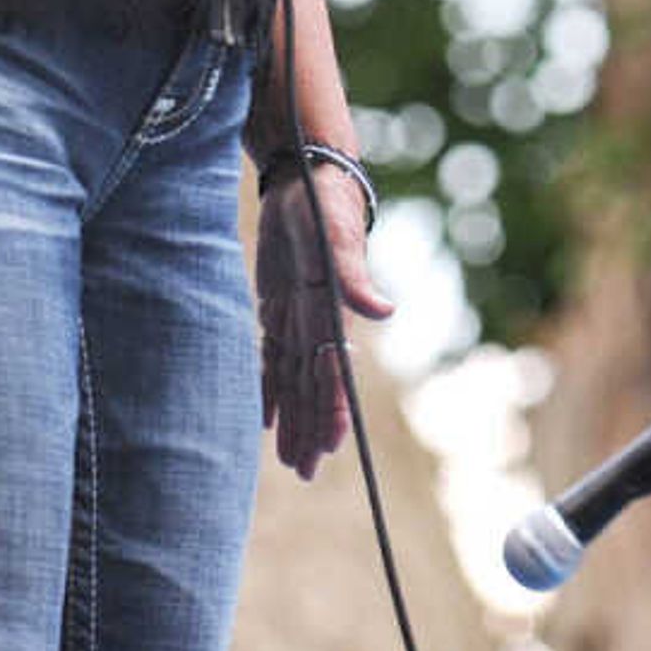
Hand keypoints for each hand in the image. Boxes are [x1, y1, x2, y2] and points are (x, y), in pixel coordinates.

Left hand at [255, 161, 394, 479]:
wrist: (310, 178)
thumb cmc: (325, 205)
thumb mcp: (337, 236)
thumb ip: (354, 277)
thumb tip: (385, 312)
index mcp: (333, 312)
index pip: (333, 372)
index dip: (331, 410)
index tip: (331, 448)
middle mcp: (317, 322)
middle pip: (313, 386)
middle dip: (311, 429)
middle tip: (304, 471)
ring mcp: (297, 317)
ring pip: (292, 380)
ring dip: (292, 419)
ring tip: (290, 461)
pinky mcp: (277, 307)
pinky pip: (272, 358)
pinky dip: (269, 389)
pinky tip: (266, 420)